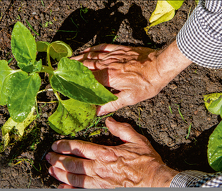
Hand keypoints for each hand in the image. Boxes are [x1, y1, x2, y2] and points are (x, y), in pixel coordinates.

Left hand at [46, 117, 178, 187]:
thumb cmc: (148, 163)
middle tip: (47, 158)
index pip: (80, 148)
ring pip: (74, 178)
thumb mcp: (138, 141)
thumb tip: (109, 120)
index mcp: (106, 153)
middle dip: (58, 160)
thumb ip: (122, 129)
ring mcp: (100, 182)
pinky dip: (70, 190)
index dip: (65, 146)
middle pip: (73, 164)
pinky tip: (61, 187)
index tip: (55, 145)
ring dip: (60, 174)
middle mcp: (99, 168)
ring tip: (50, 170)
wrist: (156, 183)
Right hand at [72, 41, 191, 115]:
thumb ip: (112, 104)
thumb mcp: (130, 98)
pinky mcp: (119, 49)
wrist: (160, 65)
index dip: (74, 81)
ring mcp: (113, 55)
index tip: (65, 84)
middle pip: (85, 65)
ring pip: (91, 55)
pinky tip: (87, 51)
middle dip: (72, 68)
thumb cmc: (147, 83)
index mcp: (109, 77)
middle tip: (61, 71)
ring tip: (68, 61)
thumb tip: (97, 111)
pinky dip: (92, 49)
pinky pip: (102, 47)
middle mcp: (108, 64)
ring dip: (78, 58)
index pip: (87, 79)